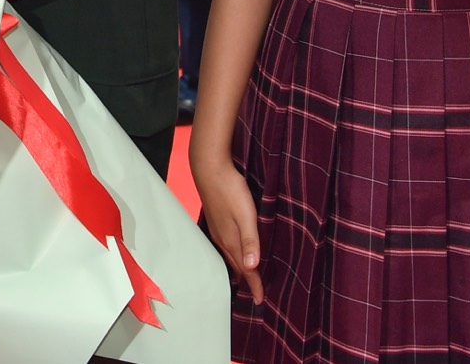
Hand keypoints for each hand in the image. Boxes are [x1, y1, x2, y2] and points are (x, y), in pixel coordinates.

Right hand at [190, 151, 263, 303]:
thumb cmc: (230, 190)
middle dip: (247, 280)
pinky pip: (226, 245)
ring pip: (230, 256)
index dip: (254, 285)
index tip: (260, 300)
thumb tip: (252, 267)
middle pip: (236, 265)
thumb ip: (250, 240)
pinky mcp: (216, 220)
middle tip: (255, 293)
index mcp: (231, 240)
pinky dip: (233, 255)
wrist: (209, 168)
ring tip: (246, 277)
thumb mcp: (246, 214)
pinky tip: (235, 250)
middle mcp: (223, 238)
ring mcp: (217, 229)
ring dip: (239, 268)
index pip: (246, 269)